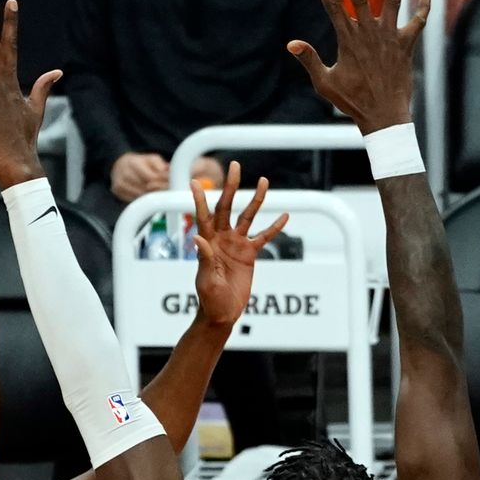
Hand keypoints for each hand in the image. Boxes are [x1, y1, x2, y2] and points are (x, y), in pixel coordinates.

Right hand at [111, 152, 170, 202]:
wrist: (119, 164)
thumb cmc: (139, 163)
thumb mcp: (151, 159)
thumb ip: (161, 165)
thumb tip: (170, 174)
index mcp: (133, 162)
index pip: (151, 177)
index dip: (162, 182)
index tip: (170, 185)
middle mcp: (124, 172)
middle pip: (145, 188)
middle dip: (158, 190)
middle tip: (168, 192)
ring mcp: (119, 183)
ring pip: (140, 196)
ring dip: (151, 197)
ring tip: (159, 195)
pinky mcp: (116, 191)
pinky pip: (133, 200)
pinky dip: (142, 200)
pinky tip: (148, 197)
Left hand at [191, 161, 288, 326]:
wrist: (222, 312)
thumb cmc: (209, 298)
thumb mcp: (206, 280)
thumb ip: (204, 259)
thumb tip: (199, 239)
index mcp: (208, 242)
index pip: (203, 216)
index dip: (199, 199)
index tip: (194, 181)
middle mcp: (222, 238)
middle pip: (227, 207)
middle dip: (232, 187)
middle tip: (236, 166)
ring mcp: (237, 244)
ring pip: (248, 216)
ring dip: (256, 199)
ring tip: (264, 181)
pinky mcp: (250, 254)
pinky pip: (264, 237)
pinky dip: (274, 227)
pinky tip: (284, 215)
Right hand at [289, 0, 425, 134]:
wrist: (384, 117)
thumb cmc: (352, 101)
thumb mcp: (325, 83)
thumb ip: (310, 60)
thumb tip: (291, 43)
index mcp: (348, 40)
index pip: (333, 7)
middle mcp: (370, 33)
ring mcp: (390, 37)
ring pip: (393, 1)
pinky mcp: (407, 45)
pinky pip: (417, 22)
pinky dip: (423, 8)